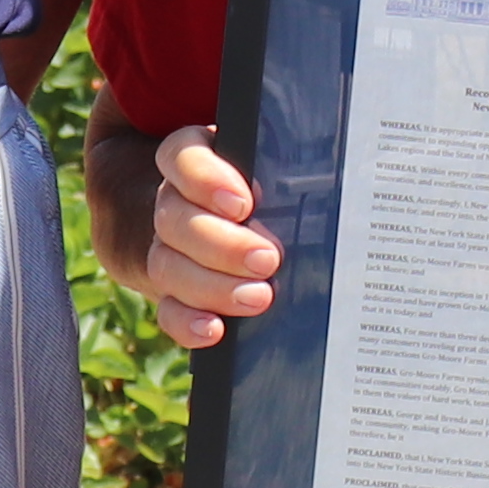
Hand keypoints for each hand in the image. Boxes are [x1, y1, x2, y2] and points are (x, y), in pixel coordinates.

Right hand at [86, 116, 280, 342]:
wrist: (247, 222)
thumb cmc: (274, 184)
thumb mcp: (277, 165)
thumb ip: (284, 165)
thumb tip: (321, 179)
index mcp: (194, 157)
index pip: (182, 158)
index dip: (206, 180)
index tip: (243, 203)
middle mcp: (173, 201)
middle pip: (175, 219)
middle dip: (222, 245)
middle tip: (268, 258)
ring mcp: (167, 248)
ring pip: (167, 265)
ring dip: (212, 286)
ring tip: (259, 297)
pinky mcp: (173, 290)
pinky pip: (167, 308)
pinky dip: (187, 322)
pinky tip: (214, 330)